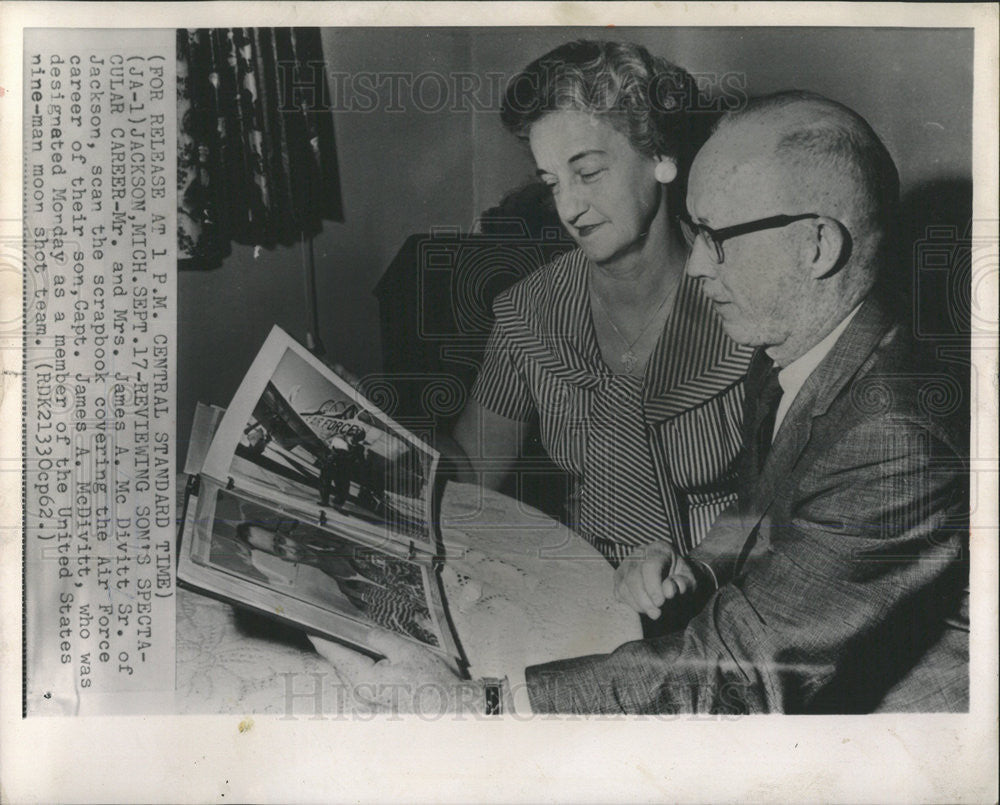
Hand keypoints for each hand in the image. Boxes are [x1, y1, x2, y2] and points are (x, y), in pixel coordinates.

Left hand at [309, 629, 479, 713]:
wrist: (448, 708)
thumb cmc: (430, 682)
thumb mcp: (406, 650)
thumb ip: (381, 639)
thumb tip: (366, 633)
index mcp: (364, 679)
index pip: (335, 655)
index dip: (322, 640)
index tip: (311, 629)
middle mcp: (361, 694)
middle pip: (341, 664)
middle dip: (337, 647)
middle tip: (336, 628)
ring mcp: (368, 701)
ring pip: (351, 673)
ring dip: (351, 658)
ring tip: (357, 641)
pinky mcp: (376, 704)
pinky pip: (360, 682)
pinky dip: (361, 668)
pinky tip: (373, 659)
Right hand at [614, 542, 698, 619]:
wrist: (673, 576)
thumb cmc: (681, 578)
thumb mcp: (690, 580)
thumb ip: (683, 584)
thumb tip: (668, 590)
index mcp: (659, 549)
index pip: (649, 566)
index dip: (653, 587)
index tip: (660, 603)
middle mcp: (639, 553)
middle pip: (633, 577)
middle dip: (644, 599)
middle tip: (656, 613)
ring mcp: (626, 564)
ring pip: (624, 586)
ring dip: (637, 604)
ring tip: (652, 611)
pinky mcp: (619, 576)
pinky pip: (619, 592)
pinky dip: (630, 604)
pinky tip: (643, 607)